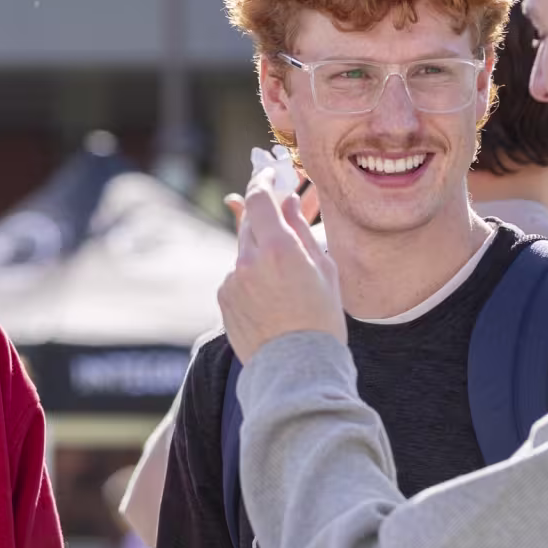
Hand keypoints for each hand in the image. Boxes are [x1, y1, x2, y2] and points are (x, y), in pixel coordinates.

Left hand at [217, 171, 345, 362]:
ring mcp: (232, 281)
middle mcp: (249, 261)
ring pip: (244, 253)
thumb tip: (287, 201)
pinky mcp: (224, 299)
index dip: (262, 182)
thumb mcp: (324, 270)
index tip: (268, 176)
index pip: (259, 198)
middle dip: (265, 221)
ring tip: (286, 286)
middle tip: (283, 229)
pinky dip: (251, 279)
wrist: (297, 370)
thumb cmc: (321, 321)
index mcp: (279, 249)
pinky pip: (237, 277)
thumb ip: (301, 230)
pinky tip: (272, 303)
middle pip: (250, 223)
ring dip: (260, 255)